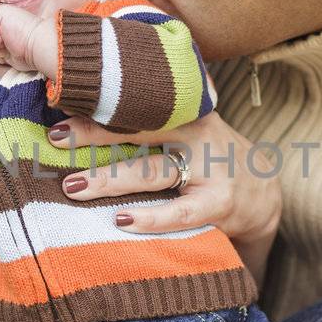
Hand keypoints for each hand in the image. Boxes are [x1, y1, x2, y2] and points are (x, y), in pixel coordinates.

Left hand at [0, 5, 56, 74]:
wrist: (44, 48)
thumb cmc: (33, 54)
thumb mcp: (9, 53)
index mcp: (6, 23)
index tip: (10, 53)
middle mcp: (3, 15)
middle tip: (9, 49)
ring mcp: (2, 12)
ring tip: (9, 44)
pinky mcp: (0, 12)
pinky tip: (9, 39)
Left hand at [47, 111, 281, 278]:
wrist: (264, 193)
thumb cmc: (207, 157)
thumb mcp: (187, 125)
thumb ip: (149, 116)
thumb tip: (84, 107)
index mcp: (184, 110)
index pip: (138, 101)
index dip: (100, 102)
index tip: (62, 100)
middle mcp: (196, 133)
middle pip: (141, 128)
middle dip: (96, 133)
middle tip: (57, 138)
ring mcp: (209, 168)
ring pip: (152, 171)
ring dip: (110, 179)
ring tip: (73, 187)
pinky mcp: (219, 202)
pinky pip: (180, 212)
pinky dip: (151, 218)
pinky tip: (121, 221)